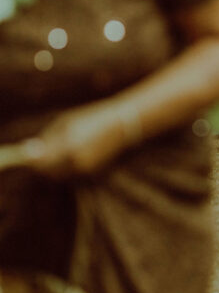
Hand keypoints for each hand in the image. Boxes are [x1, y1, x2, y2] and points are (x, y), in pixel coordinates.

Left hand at [9, 101, 136, 178]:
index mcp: (69, 144)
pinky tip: (74, 153)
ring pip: (58, 174)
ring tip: (61, 148)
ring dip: (53, 166)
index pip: (40, 161)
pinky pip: (71, 174)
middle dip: (40, 164)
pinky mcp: (92, 174)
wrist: (124, 125)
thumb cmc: (92, 117)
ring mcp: (86, 169)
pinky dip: (66, 167)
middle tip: (38, 153)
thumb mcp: (67, 122)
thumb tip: (29, 150)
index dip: (29, 160)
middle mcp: (76, 160)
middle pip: (47, 171)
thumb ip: (48, 138)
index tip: (20, 157)